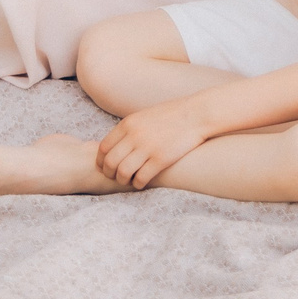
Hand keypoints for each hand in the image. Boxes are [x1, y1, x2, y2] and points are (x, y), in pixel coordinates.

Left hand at [96, 98, 212, 188]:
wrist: (196, 114)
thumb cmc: (171, 116)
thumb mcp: (144, 116)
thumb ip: (129, 129)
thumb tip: (115, 146)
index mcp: (128, 124)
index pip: (103, 148)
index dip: (101, 161)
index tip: (106, 167)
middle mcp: (134, 136)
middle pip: (110, 162)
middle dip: (110, 174)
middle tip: (116, 177)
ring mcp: (147, 148)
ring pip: (123, 173)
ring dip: (123, 181)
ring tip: (129, 181)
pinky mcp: (161, 159)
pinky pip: (141, 178)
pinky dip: (138, 184)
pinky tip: (142, 182)